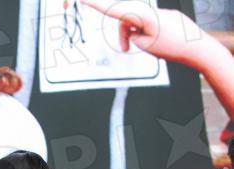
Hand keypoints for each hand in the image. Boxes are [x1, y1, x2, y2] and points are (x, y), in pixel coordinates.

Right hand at [82, 0, 208, 68]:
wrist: (198, 48)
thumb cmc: (173, 47)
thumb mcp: (144, 45)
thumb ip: (133, 35)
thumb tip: (134, 31)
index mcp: (143, 16)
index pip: (115, 10)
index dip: (97, 5)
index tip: (84, 0)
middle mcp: (151, 11)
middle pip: (127, 18)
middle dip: (123, 34)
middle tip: (125, 50)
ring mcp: (161, 13)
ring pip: (139, 22)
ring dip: (135, 36)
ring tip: (142, 50)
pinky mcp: (168, 18)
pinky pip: (150, 23)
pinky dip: (148, 34)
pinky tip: (159, 44)